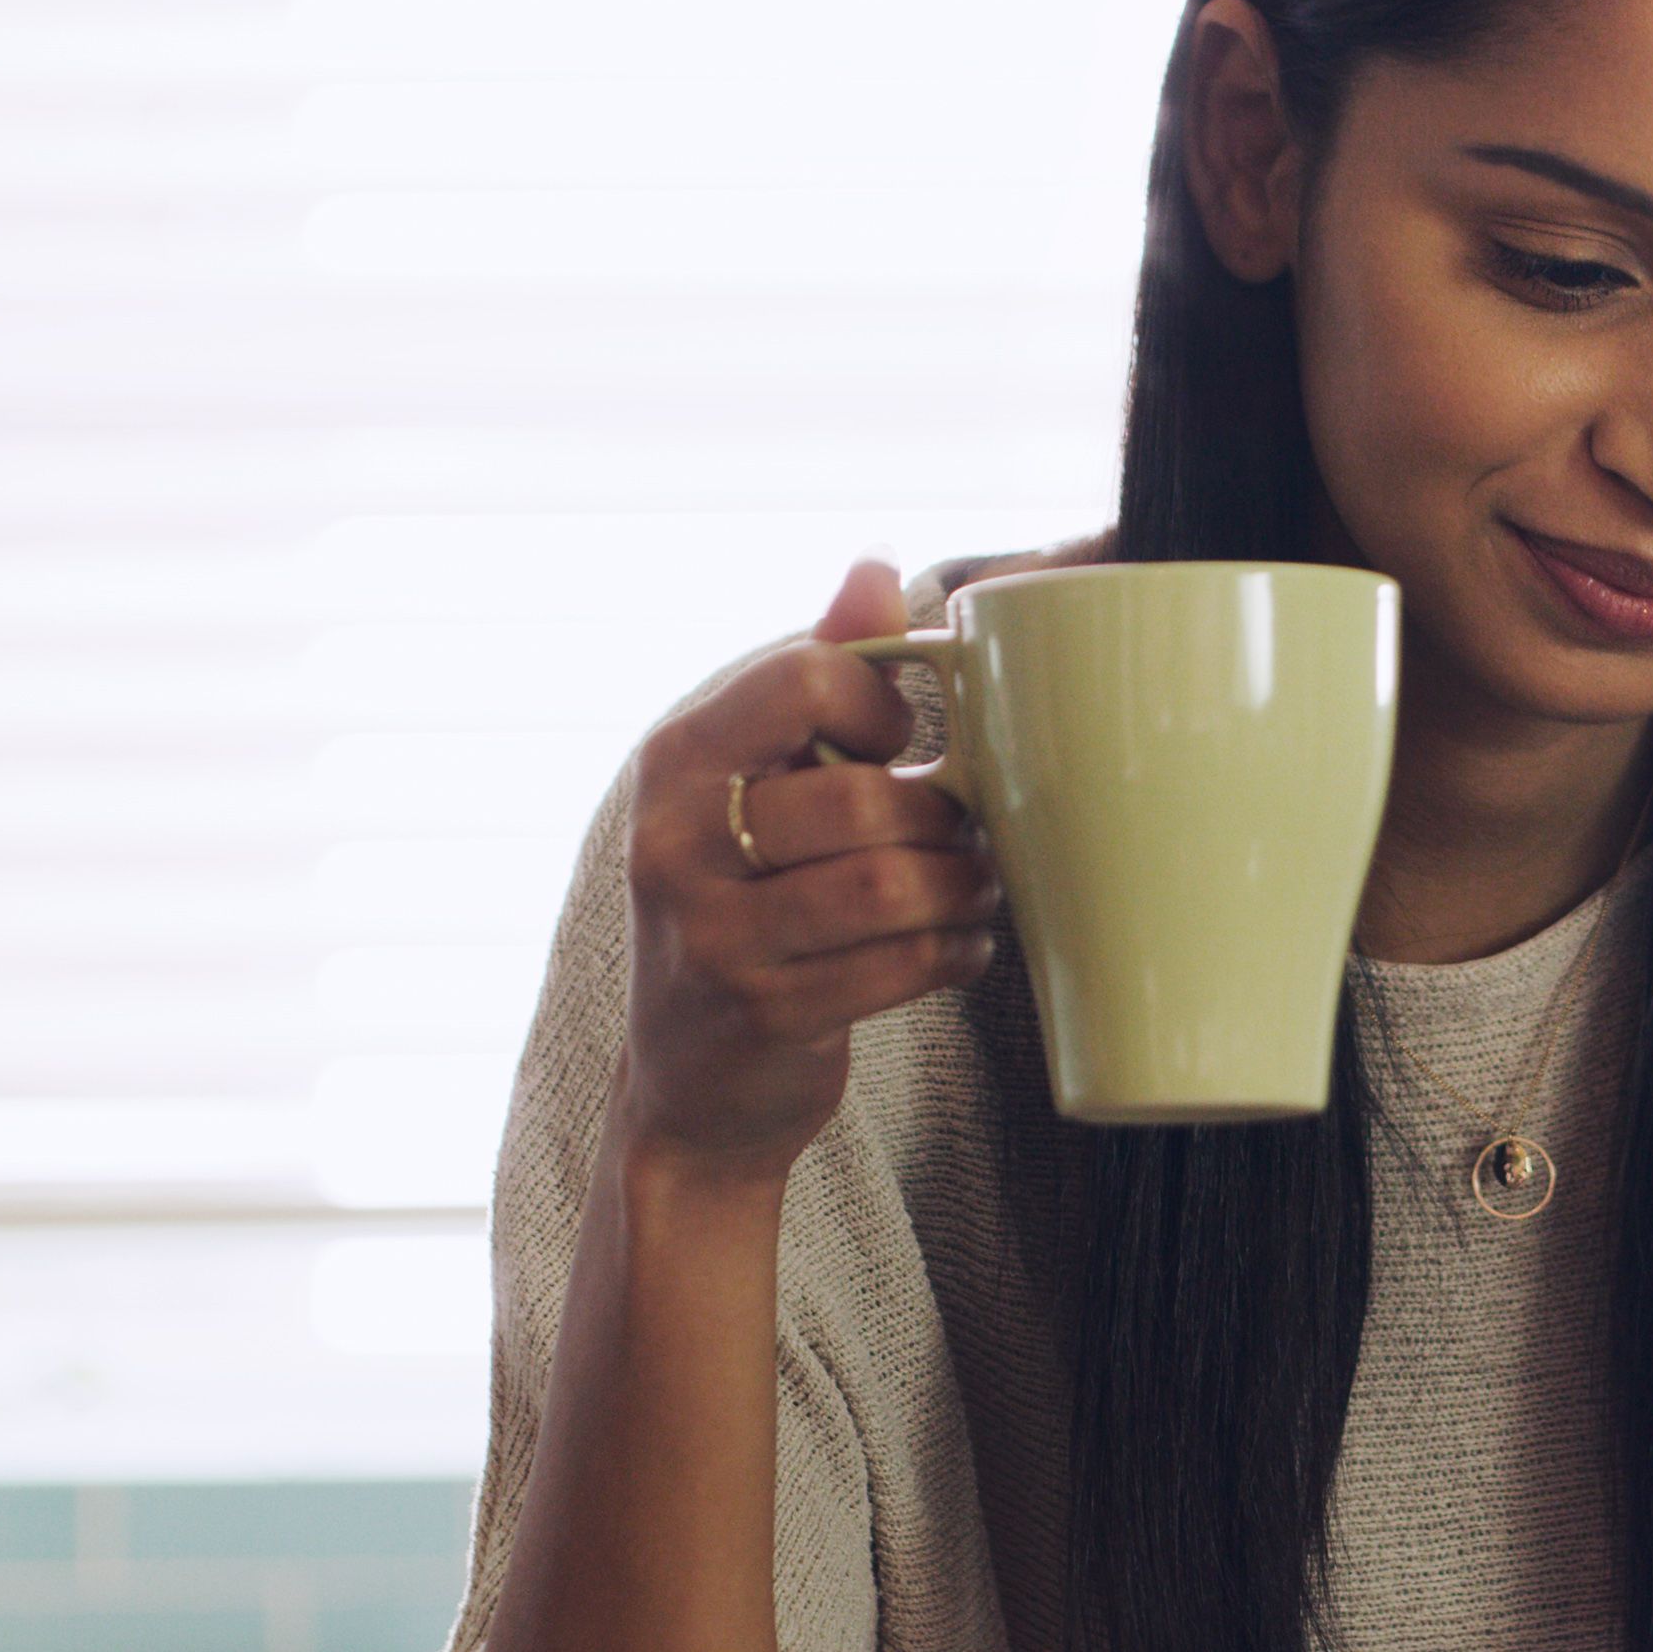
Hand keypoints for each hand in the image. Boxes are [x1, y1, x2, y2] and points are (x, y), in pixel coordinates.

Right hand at [613, 557, 1001, 1190]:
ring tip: (976, 886)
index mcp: (678, 762)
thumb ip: (814, 677)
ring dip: (962, 886)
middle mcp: (676, 843)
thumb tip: (875, 566)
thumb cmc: (746, 905)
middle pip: (863, 798)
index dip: (885, 709)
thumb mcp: (756, 785)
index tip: (904, 744)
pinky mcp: (763, 1015)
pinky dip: (955, 950)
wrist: (692, 1084)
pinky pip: (900, 965)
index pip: (806, 681)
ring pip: (890, 886)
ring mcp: (712, 936)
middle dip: (944, 819)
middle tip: (970, 834)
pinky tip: (958, 945)